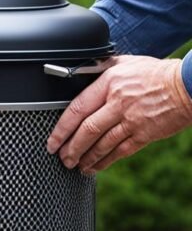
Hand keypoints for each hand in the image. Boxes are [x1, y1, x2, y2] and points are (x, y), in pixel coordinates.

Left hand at [46, 55, 191, 173]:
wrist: (189, 84)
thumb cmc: (157, 73)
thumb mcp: (127, 63)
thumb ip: (103, 69)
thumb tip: (82, 72)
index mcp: (110, 83)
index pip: (77, 109)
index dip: (61, 129)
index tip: (52, 141)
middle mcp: (118, 102)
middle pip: (86, 130)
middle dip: (70, 148)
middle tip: (61, 158)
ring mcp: (132, 120)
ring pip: (101, 144)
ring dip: (85, 158)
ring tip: (74, 165)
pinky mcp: (145, 134)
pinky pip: (120, 151)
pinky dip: (105, 162)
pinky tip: (94, 168)